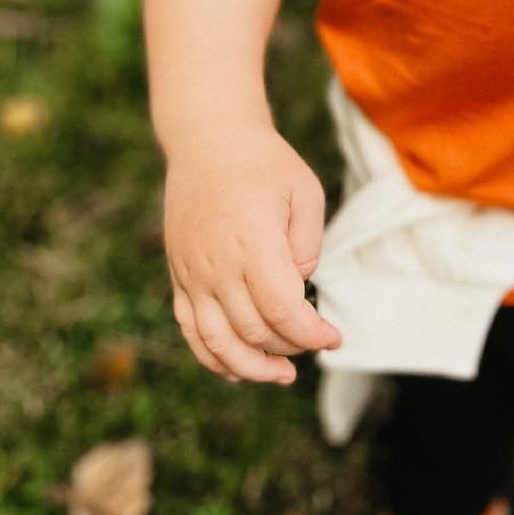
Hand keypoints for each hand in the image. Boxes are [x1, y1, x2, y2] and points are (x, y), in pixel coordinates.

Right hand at [162, 115, 341, 386]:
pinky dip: (212, 357)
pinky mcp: (179, 276)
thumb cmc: (264, 164)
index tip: (334, 337)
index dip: (311, 335)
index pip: (281, 312)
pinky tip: (238, 370)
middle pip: (253, 332)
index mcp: (252, 243)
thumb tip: (298, 287)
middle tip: (314, 341)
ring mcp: (192, 274)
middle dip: (290, 348)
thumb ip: (307, 247)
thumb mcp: (305, 193)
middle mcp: (217, 265)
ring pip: (217, 343)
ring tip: (281, 374)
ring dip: (250, 368)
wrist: (208, 140)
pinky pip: (190, 330)